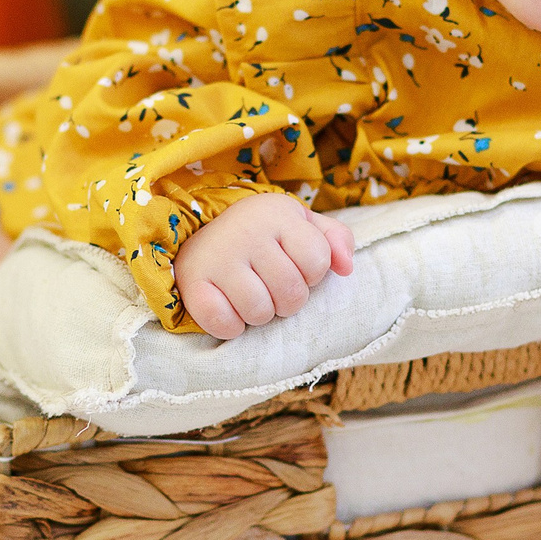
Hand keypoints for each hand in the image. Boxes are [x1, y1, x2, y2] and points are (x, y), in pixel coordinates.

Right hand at [176, 192, 355, 338]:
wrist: (201, 238)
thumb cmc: (263, 236)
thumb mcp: (302, 225)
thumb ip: (335, 240)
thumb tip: (346, 268)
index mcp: (278, 213)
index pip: (318, 261)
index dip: (312, 274)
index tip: (294, 266)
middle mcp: (246, 230)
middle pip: (292, 293)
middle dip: (288, 301)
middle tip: (272, 288)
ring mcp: (217, 257)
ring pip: (260, 312)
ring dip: (260, 315)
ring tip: (252, 297)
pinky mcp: (193, 283)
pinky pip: (225, 324)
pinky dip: (231, 327)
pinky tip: (229, 308)